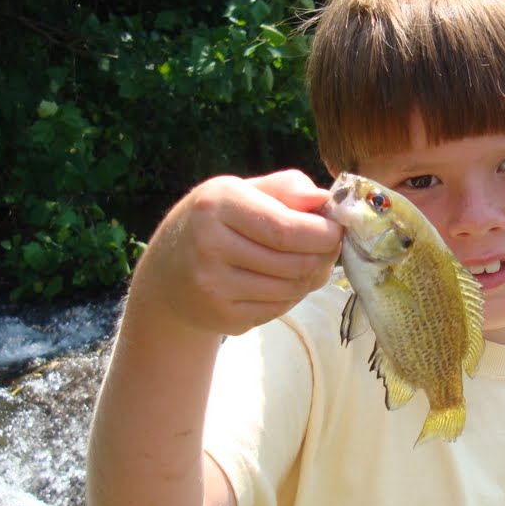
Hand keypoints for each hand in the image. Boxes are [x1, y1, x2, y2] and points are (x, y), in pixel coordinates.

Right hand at [132, 169, 343, 336]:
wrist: (167, 273)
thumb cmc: (216, 222)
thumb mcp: (243, 191)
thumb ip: (286, 188)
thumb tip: (324, 199)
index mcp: (217, 204)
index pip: (286, 229)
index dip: (324, 234)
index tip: (338, 230)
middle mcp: (209, 245)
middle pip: (295, 262)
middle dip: (324, 257)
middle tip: (329, 249)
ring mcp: (213, 286)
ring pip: (292, 289)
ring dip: (310, 278)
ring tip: (304, 263)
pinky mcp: (221, 316)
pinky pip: (278, 309)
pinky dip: (291, 296)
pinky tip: (280, 282)